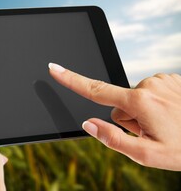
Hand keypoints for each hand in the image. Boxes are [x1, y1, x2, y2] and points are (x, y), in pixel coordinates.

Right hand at [48, 63, 180, 170]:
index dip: (71, 79)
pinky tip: (171, 114)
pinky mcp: (170, 78)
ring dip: (143, 112)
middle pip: (119, 103)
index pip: (95, 90)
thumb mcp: (147, 154)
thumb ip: (113, 139)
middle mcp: (148, 85)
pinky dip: (155, 104)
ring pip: (135, 98)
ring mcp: (161, 79)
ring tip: (165, 124)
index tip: (54, 68)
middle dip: (128, 118)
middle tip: (151, 132)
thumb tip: (88, 124)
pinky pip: (150, 92)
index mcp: (139, 102)